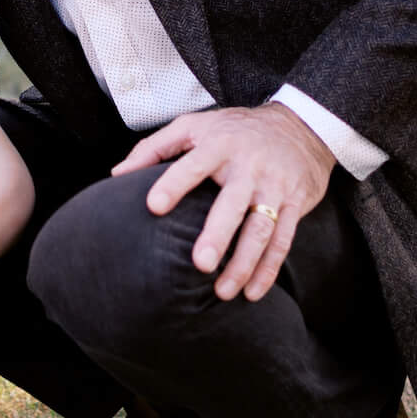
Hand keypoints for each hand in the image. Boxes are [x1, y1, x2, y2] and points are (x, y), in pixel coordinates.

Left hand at [114, 102, 335, 302]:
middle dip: (218, 234)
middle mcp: (248, 166)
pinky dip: (269, 269)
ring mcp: (274, 187)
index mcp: (219, 145)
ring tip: (223, 291)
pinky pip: (283, 241)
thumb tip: (117, 174)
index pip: (193, 164)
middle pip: (233, 204)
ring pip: (261, 229)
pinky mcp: (294, 204)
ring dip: (244, 263)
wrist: (299, 126)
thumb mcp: (194, 125)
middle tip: (200, 263)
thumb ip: (154, 147)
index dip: (173, 184)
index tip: (153, 206)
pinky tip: (251, 292)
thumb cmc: (234, 130)